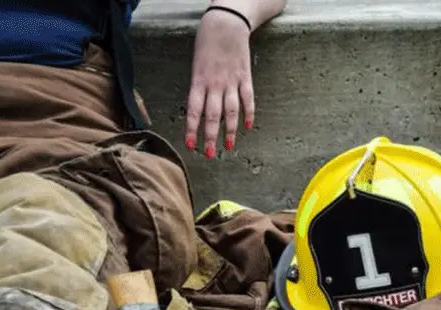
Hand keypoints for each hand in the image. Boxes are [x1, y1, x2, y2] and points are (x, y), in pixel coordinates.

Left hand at [185, 8, 253, 158]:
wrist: (226, 23)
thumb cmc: (207, 42)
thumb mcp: (196, 64)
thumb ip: (199, 87)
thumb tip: (199, 109)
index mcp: (199, 80)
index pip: (194, 110)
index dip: (192, 129)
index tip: (191, 145)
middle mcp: (215, 84)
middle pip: (213, 115)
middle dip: (211, 137)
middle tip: (210, 154)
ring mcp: (232, 81)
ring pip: (231, 111)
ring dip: (229, 131)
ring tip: (228, 146)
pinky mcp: (246, 77)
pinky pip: (248, 99)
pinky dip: (249, 114)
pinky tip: (247, 126)